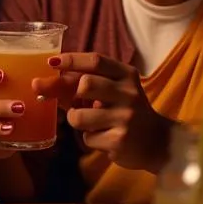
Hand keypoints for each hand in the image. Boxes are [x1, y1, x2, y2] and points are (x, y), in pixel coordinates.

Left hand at [48, 52, 173, 171]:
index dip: (71, 60)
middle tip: (70, 101)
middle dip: (70, 93)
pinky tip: (104, 137)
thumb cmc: (125, 111)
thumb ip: (82, 85)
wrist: (158, 143)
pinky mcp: (120, 141)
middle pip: (86, 84)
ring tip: (90, 123)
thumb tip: (44, 83)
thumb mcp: (111, 92)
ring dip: (76, 120)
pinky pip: (87, 138)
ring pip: (79, 116)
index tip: (51, 62)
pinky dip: (89, 138)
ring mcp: (125, 118)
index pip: (96, 61)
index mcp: (126, 75)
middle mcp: (129, 93)